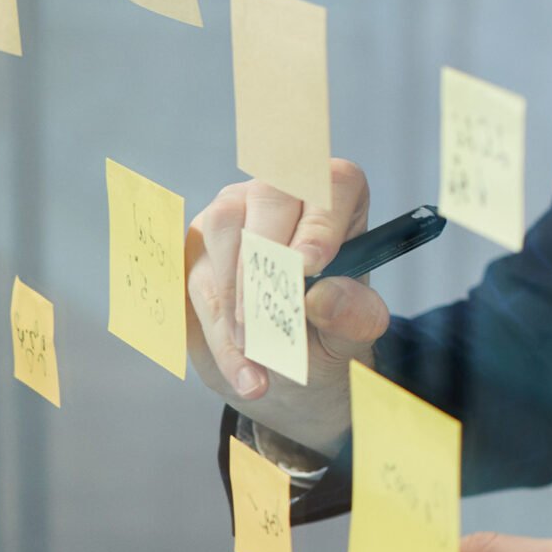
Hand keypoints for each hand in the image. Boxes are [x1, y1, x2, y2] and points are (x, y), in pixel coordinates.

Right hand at [184, 162, 387, 456]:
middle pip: (267, 198)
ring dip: (236, 302)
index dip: (319, 221)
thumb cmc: (330, 328)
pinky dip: (218, 331)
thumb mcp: (356, 330)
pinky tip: (242, 369)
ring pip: (222, 235)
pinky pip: (194, 279)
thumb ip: (354, 314)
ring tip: (259, 357)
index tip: (310, 267)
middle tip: (269, 320)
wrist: (289, 362)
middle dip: (265, 261)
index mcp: (335, 197)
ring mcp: (233, 214)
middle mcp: (281, 193)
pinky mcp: (195, 248)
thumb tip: (322, 297)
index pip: (328, 183)